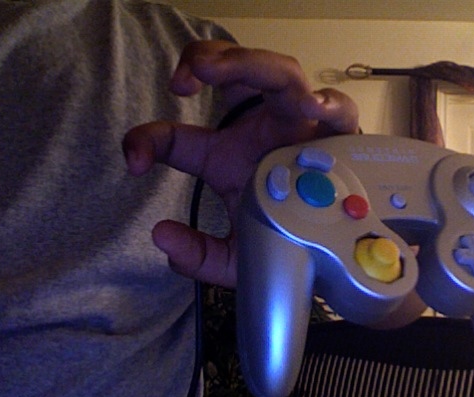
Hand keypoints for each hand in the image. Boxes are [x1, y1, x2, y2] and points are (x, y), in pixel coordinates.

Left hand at [123, 41, 358, 287]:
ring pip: (281, 76)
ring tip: (217, 72)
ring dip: (250, 65)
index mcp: (229, 155)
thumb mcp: (235, 257)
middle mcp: (262, 132)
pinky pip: (340, 112)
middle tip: (183, 81)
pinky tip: (312, 107)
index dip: (149, 140)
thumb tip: (163, 237)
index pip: (180, 138)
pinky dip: (330, 104)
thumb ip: (198, 255)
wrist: (332, 258)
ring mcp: (301, 130)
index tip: (134, 159)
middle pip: (239, 76)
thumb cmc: (285, 243)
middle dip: (210, 62)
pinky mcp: (339, 142)